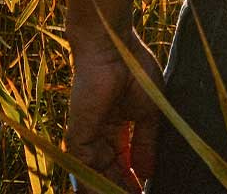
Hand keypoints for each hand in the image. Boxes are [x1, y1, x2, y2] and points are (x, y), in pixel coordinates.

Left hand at [67, 30, 163, 192]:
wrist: (113, 47)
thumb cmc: (134, 68)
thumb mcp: (148, 111)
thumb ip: (146, 143)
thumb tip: (148, 173)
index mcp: (117, 127)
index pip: (125, 162)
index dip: (136, 179)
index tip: (148, 191)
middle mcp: (100, 136)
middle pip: (112, 173)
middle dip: (124, 188)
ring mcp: (88, 139)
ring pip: (98, 176)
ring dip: (112, 190)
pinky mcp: (78, 139)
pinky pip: (86, 172)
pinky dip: (98, 187)